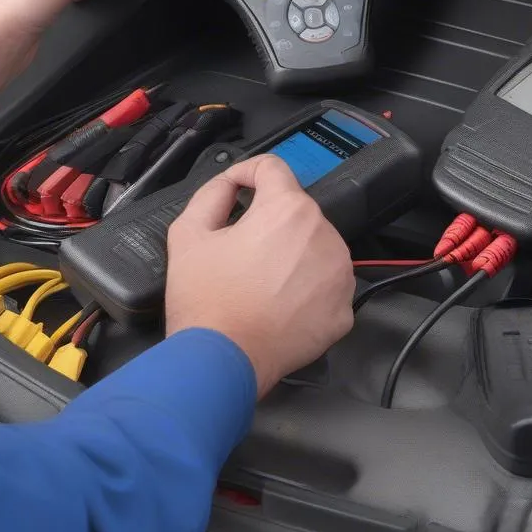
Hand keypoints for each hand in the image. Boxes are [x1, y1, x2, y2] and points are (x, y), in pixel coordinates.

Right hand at [165, 155, 355, 397]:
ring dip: (291, 254)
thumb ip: (211, 194)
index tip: (239, 186)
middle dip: (269, 222)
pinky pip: (325, 284)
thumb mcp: (188, 235)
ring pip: (314, 247)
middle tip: (241, 249)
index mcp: (287, 211)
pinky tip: (278, 302)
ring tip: (259, 281)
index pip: (273, 168)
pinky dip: (306, 288)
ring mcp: (338, 274)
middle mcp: (322, 235)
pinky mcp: (343, 307)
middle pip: (295, 212)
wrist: (223, 363)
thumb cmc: (207, 304)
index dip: (248, 172)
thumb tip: (228, 184)